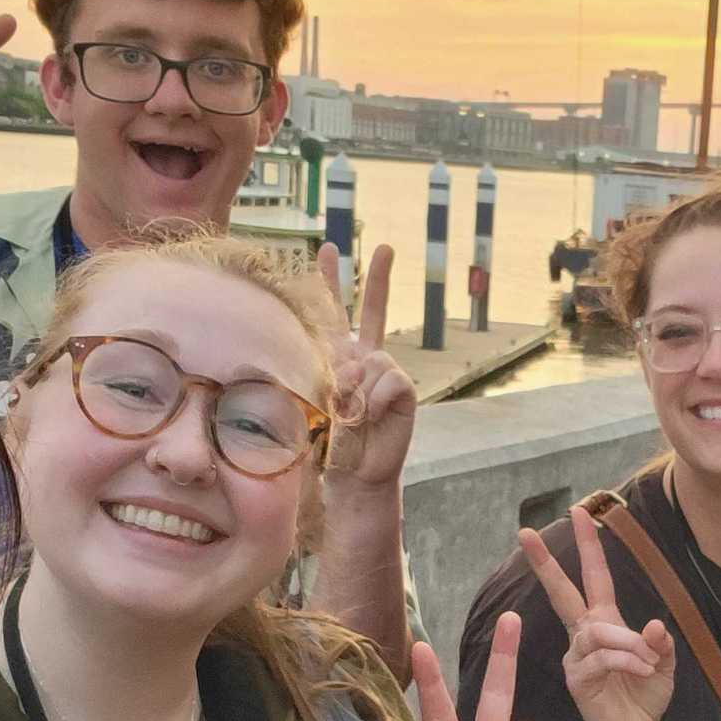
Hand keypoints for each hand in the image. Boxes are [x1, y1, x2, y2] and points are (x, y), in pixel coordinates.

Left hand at [321, 243, 412, 488]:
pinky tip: (373, 416)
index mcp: (337, 357)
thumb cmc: (328, 442)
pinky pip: (391, 379)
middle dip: (378, 278)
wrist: (354, 473)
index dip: (329, 281)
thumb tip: (357, 364)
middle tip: (386, 247)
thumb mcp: (317, 404)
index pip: (332, 314)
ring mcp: (386, 374)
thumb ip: (331, 376)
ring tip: (352, 414)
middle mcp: (365, 359)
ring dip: (358, 388)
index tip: (328, 249)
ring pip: (373, 359)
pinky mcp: (403, 391)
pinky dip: (378, 398)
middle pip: (372, 311)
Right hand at [517, 507, 676, 720]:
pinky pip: (601, 658)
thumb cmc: (645, 695)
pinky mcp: (577, 678)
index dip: (588, 545)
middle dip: (546, 562)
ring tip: (648, 663)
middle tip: (524, 533)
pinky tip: (642, 671)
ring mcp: (578, 655)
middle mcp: (586, 634)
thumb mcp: (663, 664)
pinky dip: (627, 661)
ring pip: (598, 631)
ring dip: (628, 644)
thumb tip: (653, 625)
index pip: (594, 576)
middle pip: (563, 591)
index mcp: (605, 621)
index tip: (579, 511)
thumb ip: (660, 644)